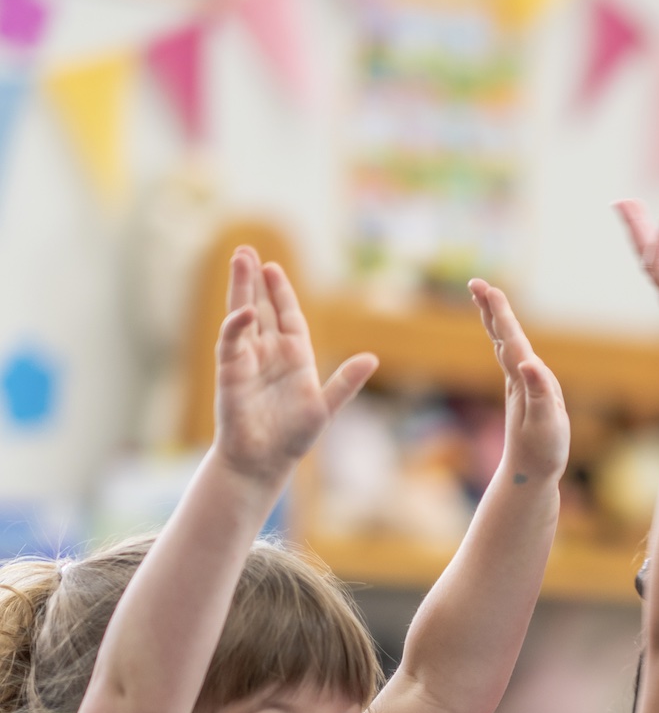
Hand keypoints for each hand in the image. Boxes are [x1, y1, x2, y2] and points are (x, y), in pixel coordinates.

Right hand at [213, 247, 376, 488]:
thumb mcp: (326, 406)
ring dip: (240, 289)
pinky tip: (245, 310)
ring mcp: (247, 359)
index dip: (281, 292)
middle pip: (261, 308)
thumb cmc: (294, 437)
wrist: (264, 461)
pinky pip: (233, 342)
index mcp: (295, 357)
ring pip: (242, 315)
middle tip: (246, 250)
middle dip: (254, 280)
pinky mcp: (231, 371)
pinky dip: (238, 326)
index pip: (287, 316)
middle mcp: (268, 353)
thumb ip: (346, 382)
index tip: (274, 268)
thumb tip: (372, 358)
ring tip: (238, 258)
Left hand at [471, 279, 569, 486]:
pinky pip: (514, 360)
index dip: (500, 313)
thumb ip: (539, 393)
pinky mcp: (525, 396)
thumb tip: (530, 363)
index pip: (510, 340)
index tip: (486, 288)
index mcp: (522, 382)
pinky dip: (508, 341)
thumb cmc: (541, 452)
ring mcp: (519, 387)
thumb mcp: (545, 423)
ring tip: (486, 299)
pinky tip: (506, 338)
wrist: (528, 475)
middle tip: (476, 283)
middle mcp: (517, 380)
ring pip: (506, 346)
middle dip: (491, 309)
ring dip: (496, 321)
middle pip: (502, 337)